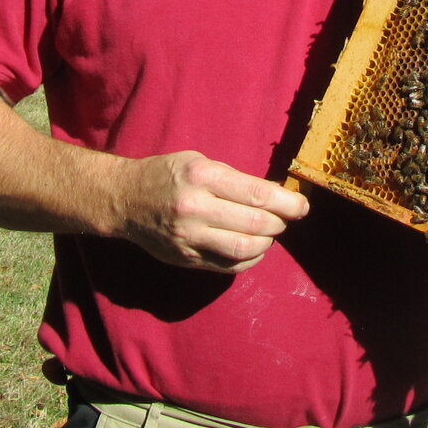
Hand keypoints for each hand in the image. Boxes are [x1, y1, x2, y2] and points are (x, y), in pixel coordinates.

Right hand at [110, 151, 309, 271]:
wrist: (125, 200)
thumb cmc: (168, 175)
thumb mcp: (199, 162)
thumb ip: (235, 179)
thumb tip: (276, 194)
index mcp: (202, 177)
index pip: (258, 194)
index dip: (287, 202)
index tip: (302, 206)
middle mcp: (195, 209)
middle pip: (256, 224)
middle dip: (280, 223)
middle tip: (285, 218)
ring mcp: (189, 237)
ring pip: (245, 249)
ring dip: (266, 243)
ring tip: (267, 233)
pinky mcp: (186, 258)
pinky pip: (229, 265)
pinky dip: (249, 259)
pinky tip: (252, 248)